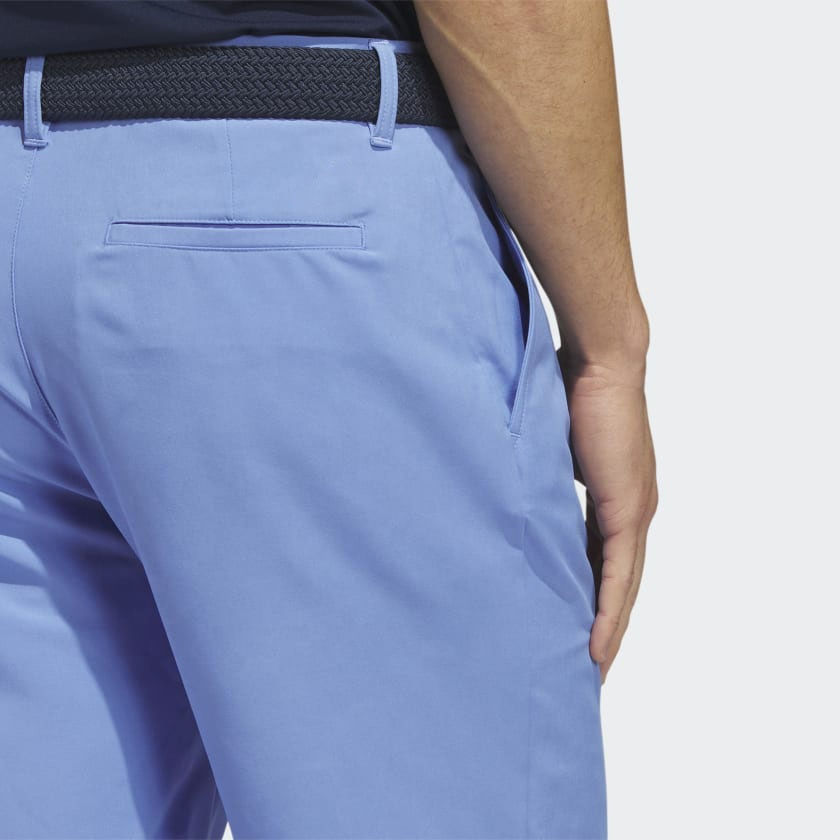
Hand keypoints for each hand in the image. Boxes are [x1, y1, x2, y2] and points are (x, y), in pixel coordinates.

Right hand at [559, 349, 657, 682]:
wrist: (601, 363)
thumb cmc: (570, 395)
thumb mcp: (551, 455)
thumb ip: (544, 485)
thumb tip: (517, 507)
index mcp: (616, 501)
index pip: (604, 563)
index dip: (592, 599)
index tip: (573, 631)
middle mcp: (633, 513)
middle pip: (618, 585)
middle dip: (601, 627)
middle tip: (583, 668)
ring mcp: (635, 513)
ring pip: (622, 587)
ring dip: (606, 630)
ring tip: (589, 670)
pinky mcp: (629, 510)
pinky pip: (619, 574)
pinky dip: (608, 612)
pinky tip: (596, 646)